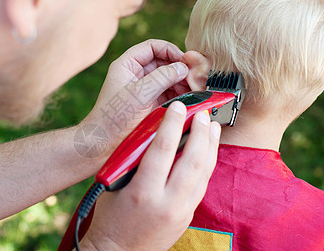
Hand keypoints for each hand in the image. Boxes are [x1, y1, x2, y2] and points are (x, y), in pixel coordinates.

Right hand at [80, 102, 220, 249]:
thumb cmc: (110, 217)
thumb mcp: (115, 184)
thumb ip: (134, 159)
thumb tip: (154, 133)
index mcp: (143, 191)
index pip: (163, 148)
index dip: (173, 123)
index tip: (179, 107)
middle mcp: (167, 202)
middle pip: (192, 159)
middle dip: (200, 131)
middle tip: (203, 112)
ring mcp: (181, 211)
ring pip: (204, 172)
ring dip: (210, 146)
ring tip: (213, 126)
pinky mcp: (188, 215)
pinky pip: (203, 184)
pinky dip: (208, 163)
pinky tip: (209, 150)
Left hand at [81, 39, 190, 157]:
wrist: (105, 143)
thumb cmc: (115, 116)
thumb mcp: (139, 93)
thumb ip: (162, 77)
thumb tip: (183, 67)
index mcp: (127, 65)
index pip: (152, 47)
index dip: (170, 50)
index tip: (185, 60)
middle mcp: (137, 74)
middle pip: (164, 62)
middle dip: (180, 68)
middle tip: (195, 76)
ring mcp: (145, 89)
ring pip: (169, 78)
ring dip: (183, 82)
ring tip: (195, 89)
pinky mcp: (152, 103)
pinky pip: (170, 93)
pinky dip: (181, 94)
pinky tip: (191, 98)